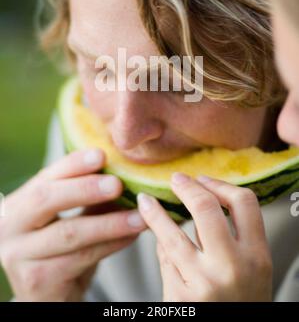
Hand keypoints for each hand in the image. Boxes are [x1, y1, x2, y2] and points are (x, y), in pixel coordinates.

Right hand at [0, 149, 146, 300]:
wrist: (49, 297)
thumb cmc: (61, 251)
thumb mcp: (70, 219)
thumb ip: (88, 198)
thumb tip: (123, 172)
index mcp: (17, 205)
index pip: (44, 177)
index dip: (73, 164)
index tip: (101, 154)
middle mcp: (8, 228)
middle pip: (46, 199)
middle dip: (85, 188)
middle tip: (117, 183)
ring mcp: (18, 256)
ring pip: (70, 232)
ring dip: (110, 222)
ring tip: (139, 216)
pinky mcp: (37, 281)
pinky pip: (81, 257)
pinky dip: (111, 244)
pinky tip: (131, 236)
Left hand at [137, 173, 271, 301]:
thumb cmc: (242, 302)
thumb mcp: (253, 271)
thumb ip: (233, 238)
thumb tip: (198, 200)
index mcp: (257, 256)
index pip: (244, 203)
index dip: (220, 185)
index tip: (203, 180)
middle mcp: (233, 267)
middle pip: (207, 208)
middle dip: (187, 188)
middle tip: (176, 180)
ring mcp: (204, 283)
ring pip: (172, 233)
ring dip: (154, 213)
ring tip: (145, 201)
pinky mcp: (180, 298)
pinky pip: (165, 260)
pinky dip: (162, 249)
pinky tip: (160, 243)